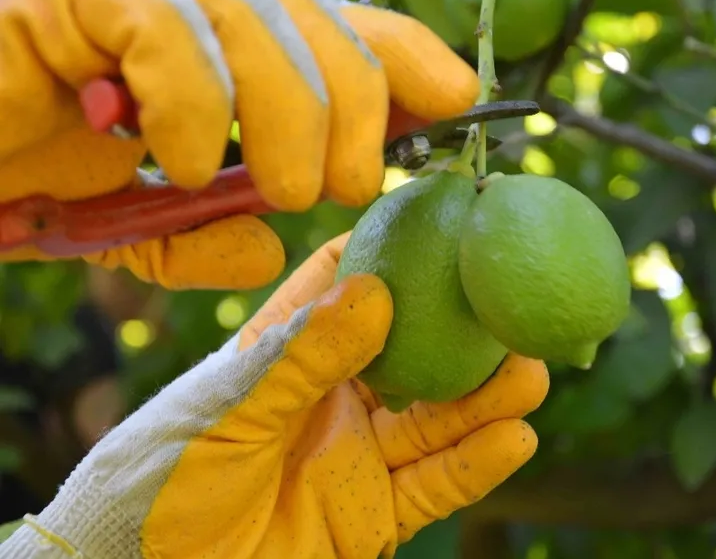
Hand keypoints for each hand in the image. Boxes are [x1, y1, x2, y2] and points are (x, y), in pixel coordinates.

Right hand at [0, 0, 478, 289]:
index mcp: (212, 44)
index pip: (328, 23)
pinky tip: (186, 161)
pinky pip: (159, 25)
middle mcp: (178, 0)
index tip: (459, 99)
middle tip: (351, 184)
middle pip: (308, 12)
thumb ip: (203, 232)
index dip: (402, 51)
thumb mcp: (138, 224)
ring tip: (287, 189)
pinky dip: (195, 101)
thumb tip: (268, 249)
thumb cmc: (26, 184)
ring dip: (293, 112)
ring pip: (252, 13)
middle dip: (355, 100)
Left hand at [0, 233, 549, 558]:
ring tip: (531, 372)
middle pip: (412, 357)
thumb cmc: (161, 481)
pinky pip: (434, 487)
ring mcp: (355, 457)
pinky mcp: (371, 517)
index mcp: (287, 356)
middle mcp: (331, 399)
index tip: (442, 220)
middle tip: (511, 308)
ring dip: (485, 399)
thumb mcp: (227, 410)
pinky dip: (476, 465)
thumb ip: (300, 358)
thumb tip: (375, 290)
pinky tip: (515, 438)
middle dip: (462, 335)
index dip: (389, 252)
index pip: (343, 290)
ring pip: (435, 421)